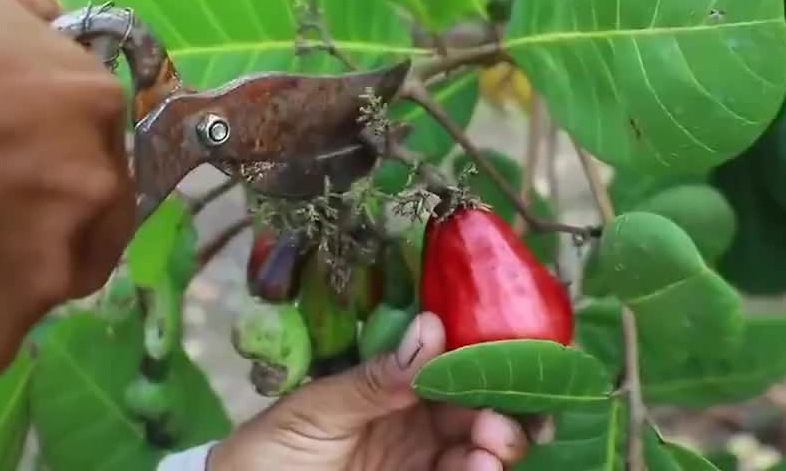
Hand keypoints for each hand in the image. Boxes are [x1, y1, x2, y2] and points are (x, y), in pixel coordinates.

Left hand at [209, 312, 532, 470]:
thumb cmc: (269, 451)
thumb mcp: (314, 409)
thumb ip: (374, 379)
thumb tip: (432, 328)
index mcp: (392, 385)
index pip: (449, 361)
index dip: (485, 355)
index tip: (516, 353)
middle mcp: (416, 420)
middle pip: (479, 404)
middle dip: (504, 403)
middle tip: (502, 415)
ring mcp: (421, 460)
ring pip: (482, 446)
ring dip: (500, 442)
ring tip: (493, 447)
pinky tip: (481, 468)